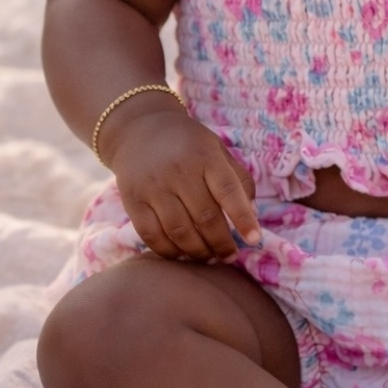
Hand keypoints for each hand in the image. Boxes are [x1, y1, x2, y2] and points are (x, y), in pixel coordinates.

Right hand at [105, 103, 259, 261]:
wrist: (139, 129)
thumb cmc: (188, 145)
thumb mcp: (218, 150)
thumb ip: (239, 180)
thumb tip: (253, 216)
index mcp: (205, 157)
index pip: (228, 191)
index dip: (243, 218)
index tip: (254, 240)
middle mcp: (179, 172)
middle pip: (205, 218)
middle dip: (222, 243)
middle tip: (230, 255)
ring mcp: (153, 187)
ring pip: (179, 232)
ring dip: (198, 252)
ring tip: (210, 258)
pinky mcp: (133, 201)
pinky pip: (152, 236)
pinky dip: (169, 252)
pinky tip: (182, 255)